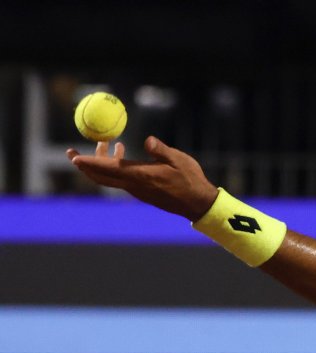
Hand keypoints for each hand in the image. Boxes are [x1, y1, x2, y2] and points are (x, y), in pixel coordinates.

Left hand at [67, 136, 219, 221]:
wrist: (197, 203)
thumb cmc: (190, 180)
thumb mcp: (179, 160)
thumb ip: (161, 150)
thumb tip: (147, 140)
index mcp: (141, 176)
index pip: (109, 169)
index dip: (90, 163)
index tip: (74, 157)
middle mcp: (134, 185)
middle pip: (101, 177)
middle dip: (84, 166)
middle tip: (71, 153)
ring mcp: (136, 190)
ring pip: (110, 178)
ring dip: (101, 163)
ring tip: (105, 144)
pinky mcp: (141, 192)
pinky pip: (120, 180)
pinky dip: (113, 168)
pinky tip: (121, 154)